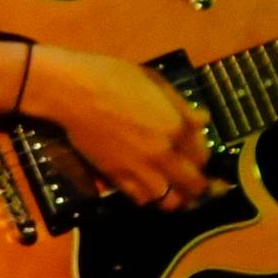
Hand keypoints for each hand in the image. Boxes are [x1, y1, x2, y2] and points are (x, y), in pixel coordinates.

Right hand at [25, 46, 214, 211]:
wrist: (73, 91)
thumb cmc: (114, 77)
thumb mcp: (155, 82)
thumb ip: (181, 106)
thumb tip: (202, 121)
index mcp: (176, 127)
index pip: (204, 157)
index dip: (203, 157)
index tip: (196, 154)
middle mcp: (163, 154)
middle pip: (193, 186)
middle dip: (197, 186)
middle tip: (192, 180)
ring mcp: (139, 169)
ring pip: (170, 201)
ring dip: (175, 196)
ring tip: (172, 189)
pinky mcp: (116, 177)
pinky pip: (141, 199)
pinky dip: (149, 197)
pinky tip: (147, 186)